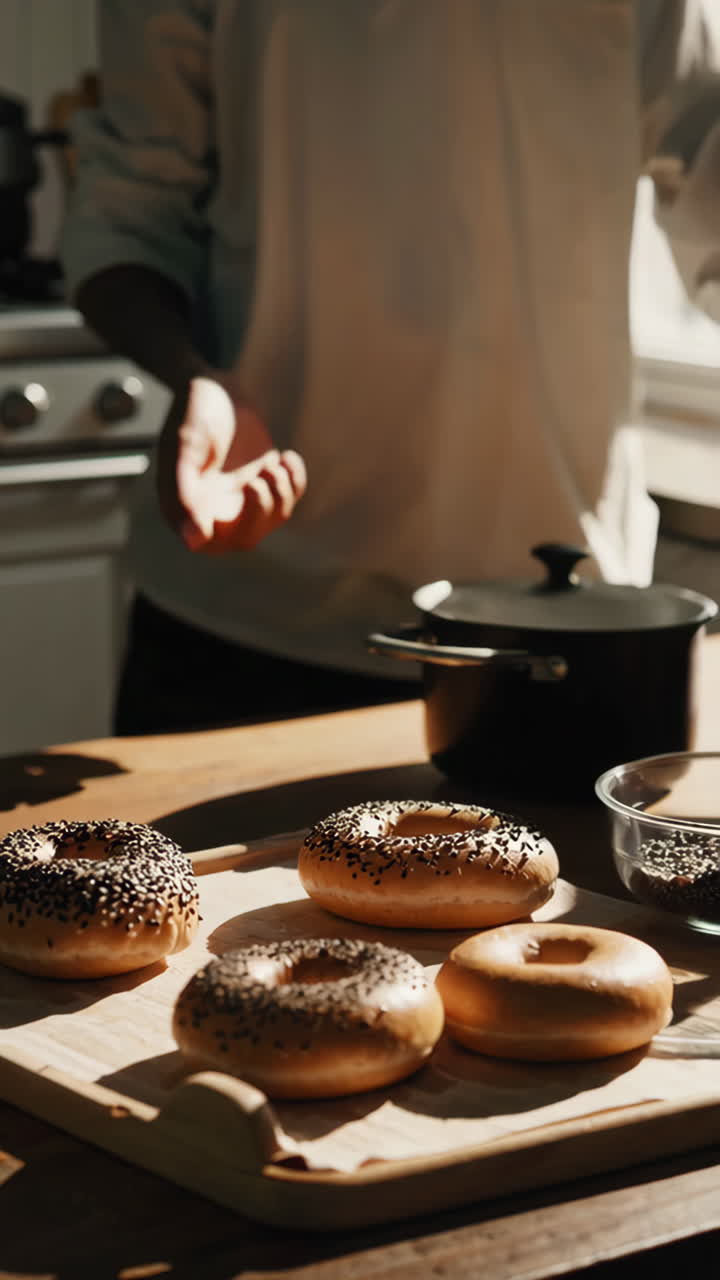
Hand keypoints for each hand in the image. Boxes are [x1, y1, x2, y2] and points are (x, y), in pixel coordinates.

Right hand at [157, 375, 305, 552]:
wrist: (213, 385)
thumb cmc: (192, 413)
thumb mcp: (185, 450)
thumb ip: (185, 495)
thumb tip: (195, 541)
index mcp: (186, 507)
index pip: (211, 543)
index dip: (232, 533)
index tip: (246, 493)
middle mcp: (213, 508)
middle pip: (247, 537)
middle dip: (263, 511)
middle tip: (260, 477)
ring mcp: (241, 496)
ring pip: (272, 518)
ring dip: (281, 494)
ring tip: (273, 463)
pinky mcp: (265, 481)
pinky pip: (289, 497)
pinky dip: (295, 481)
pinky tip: (286, 455)